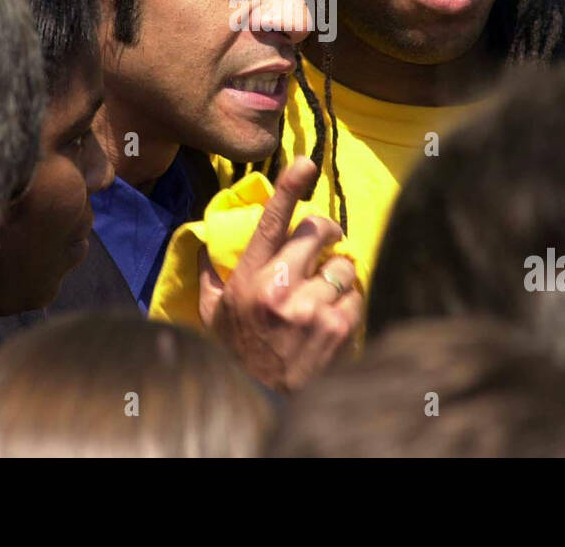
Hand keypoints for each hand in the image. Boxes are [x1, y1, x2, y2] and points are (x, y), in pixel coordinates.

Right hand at [197, 157, 362, 392]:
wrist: (264, 403)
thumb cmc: (238, 354)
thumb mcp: (213, 316)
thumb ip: (210, 276)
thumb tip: (206, 241)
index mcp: (248, 281)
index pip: (270, 221)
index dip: (289, 187)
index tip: (306, 162)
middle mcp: (278, 289)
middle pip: (318, 230)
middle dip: (325, 233)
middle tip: (324, 244)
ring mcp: (312, 309)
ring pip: (343, 264)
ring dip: (337, 275)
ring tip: (323, 295)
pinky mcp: (340, 328)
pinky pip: (358, 293)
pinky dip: (350, 301)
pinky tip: (333, 319)